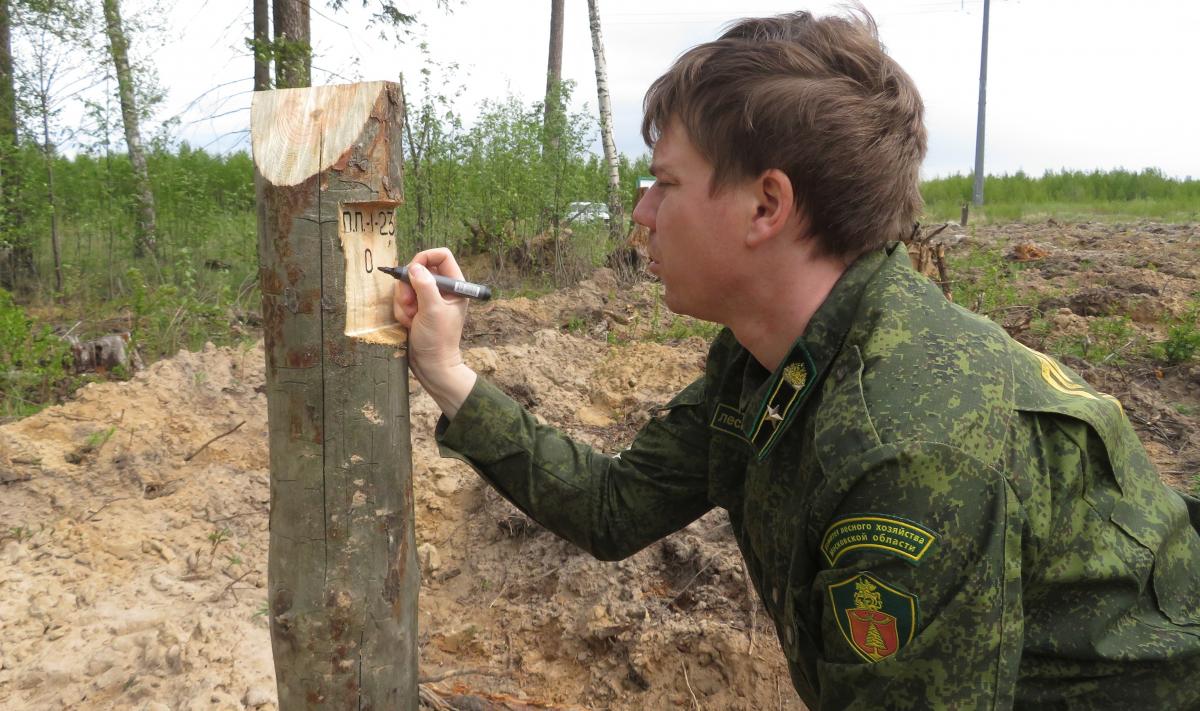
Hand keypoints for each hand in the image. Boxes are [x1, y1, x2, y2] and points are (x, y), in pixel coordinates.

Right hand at [393, 248, 476, 418]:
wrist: (432, 365)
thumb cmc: (438, 340)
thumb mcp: (432, 310)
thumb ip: (424, 286)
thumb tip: (414, 267)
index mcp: (455, 286)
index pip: (441, 256)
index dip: (425, 258)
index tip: (413, 271)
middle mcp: (442, 290)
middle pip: (419, 269)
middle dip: (409, 286)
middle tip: (410, 303)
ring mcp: (428, 299)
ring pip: (407, 285)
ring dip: (403, 301)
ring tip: (411, 318)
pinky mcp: (416, 309)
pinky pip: (402, 299)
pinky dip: (401, 310)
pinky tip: (408, 323)